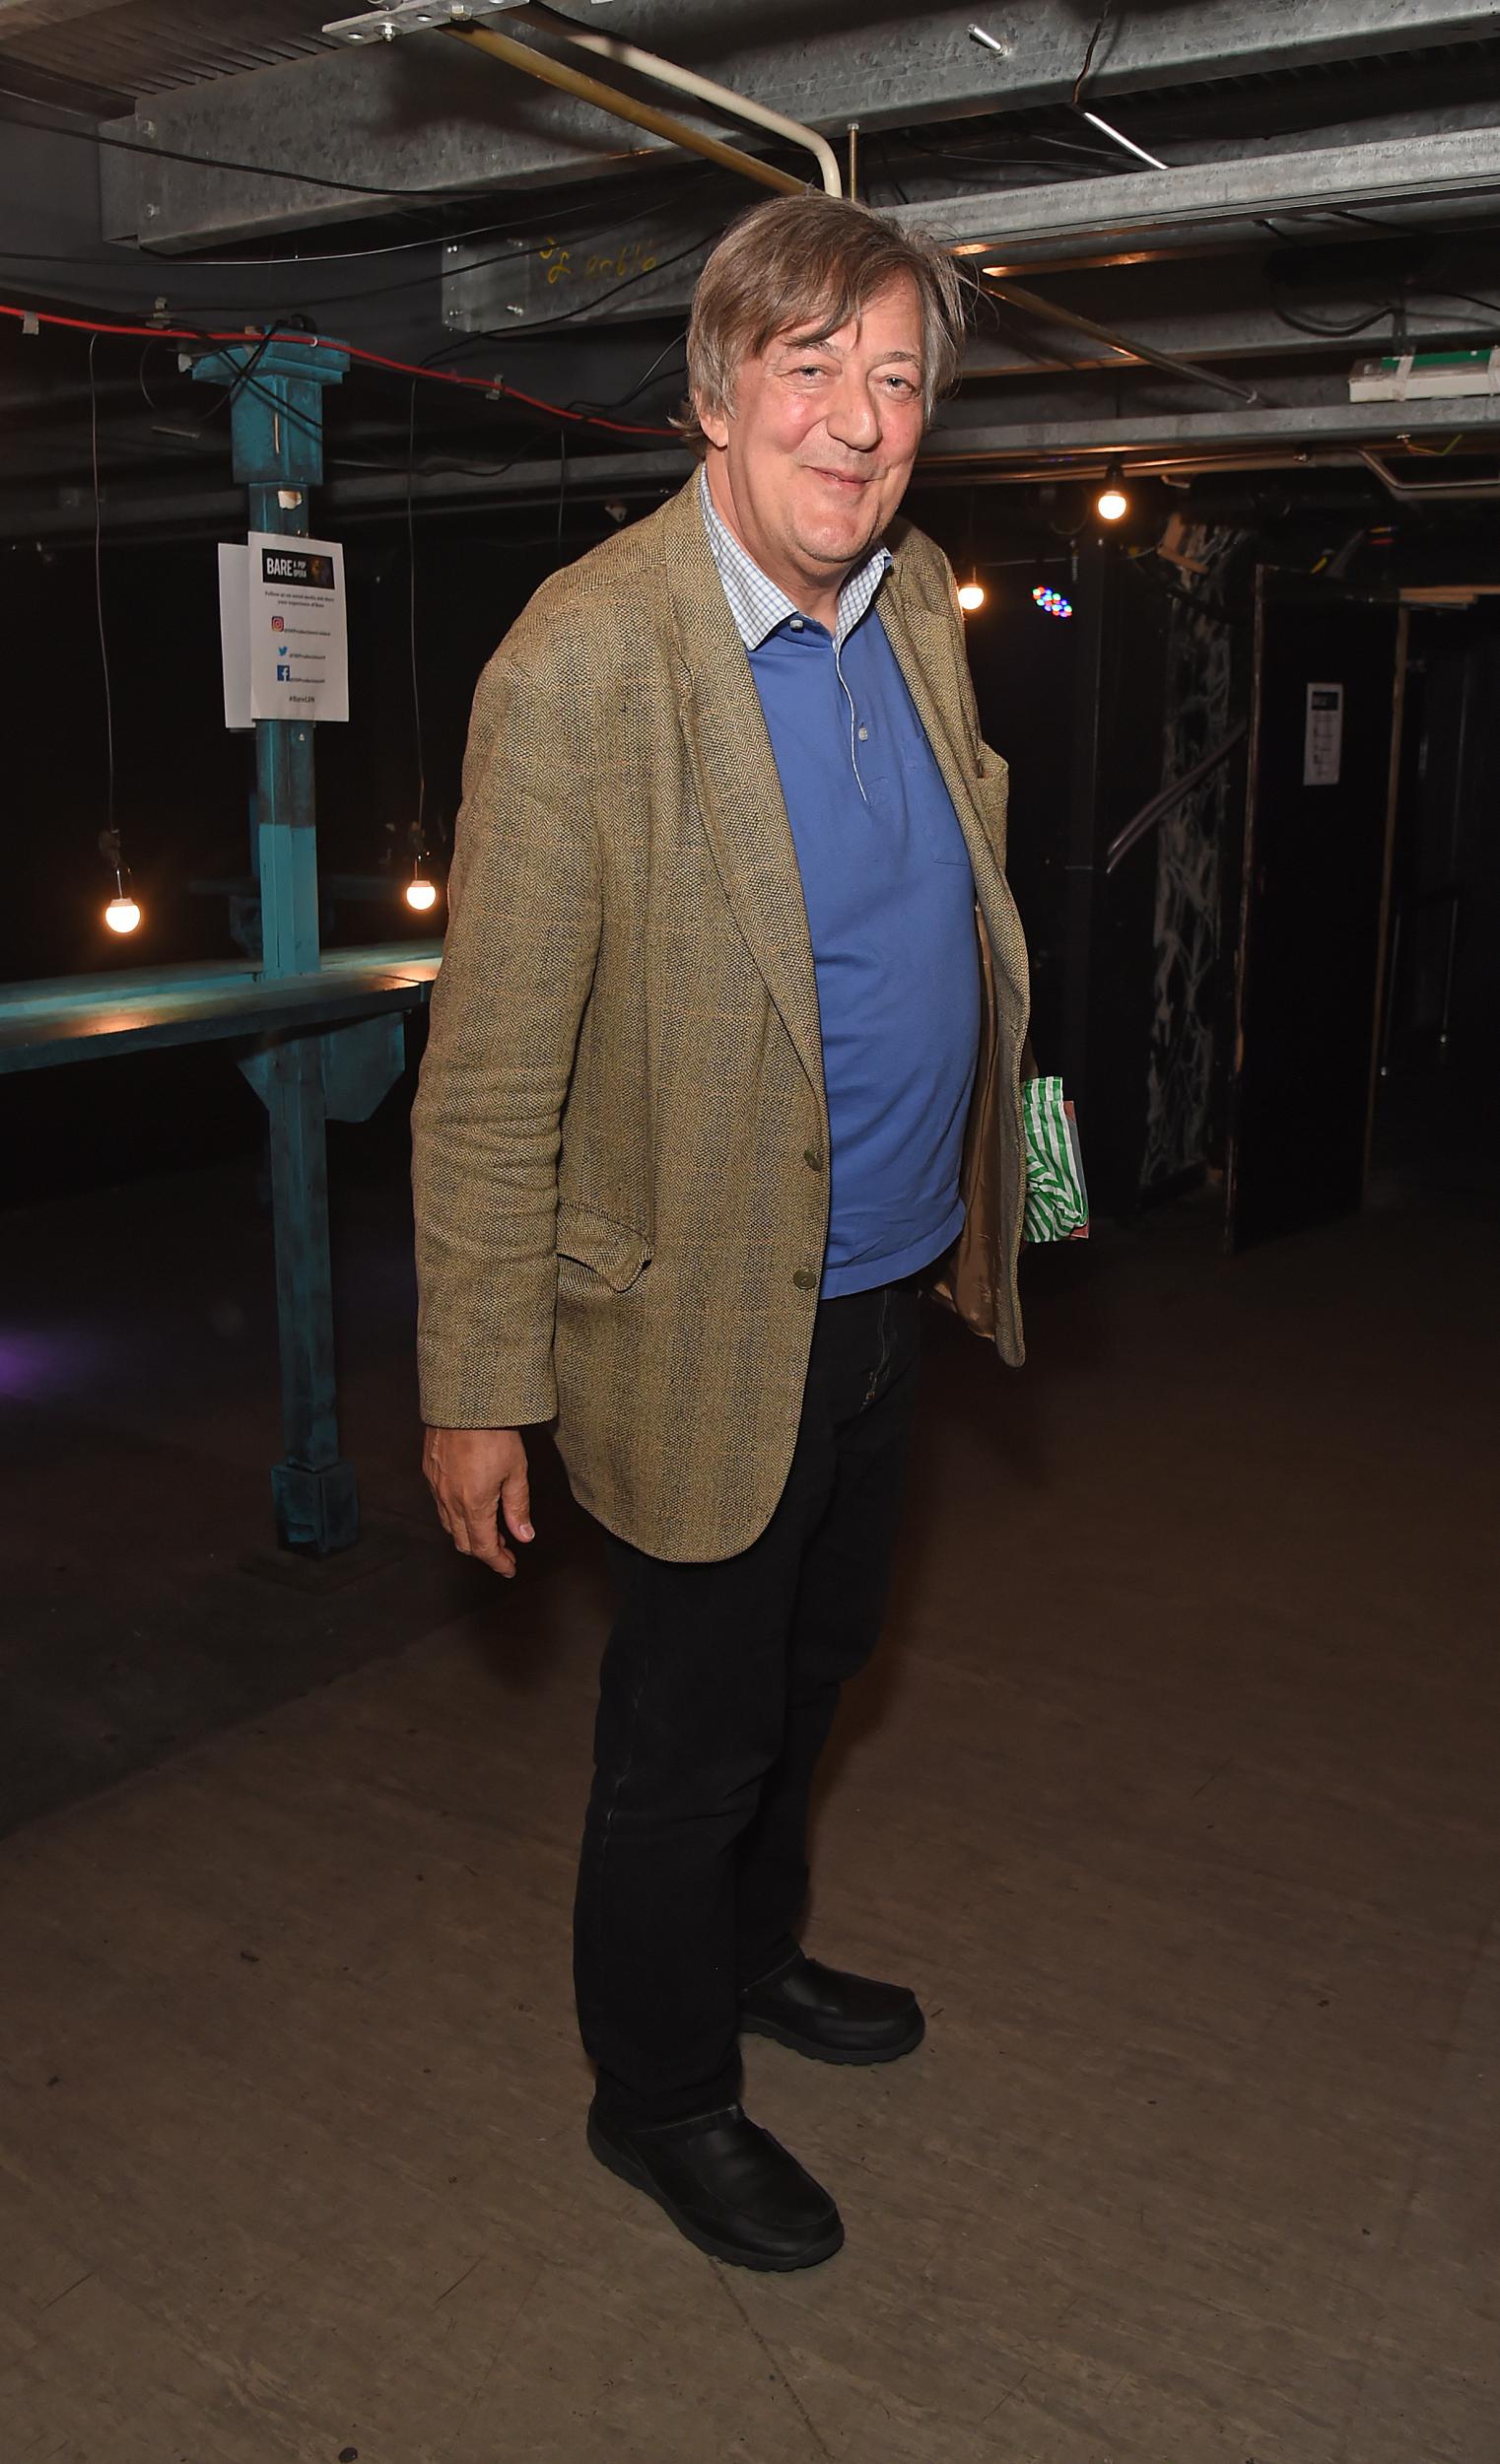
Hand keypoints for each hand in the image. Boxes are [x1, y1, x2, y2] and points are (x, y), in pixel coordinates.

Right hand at [422, 1426, 533, 1577]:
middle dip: (485, 1552)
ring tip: (491, 1530)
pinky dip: (455, 1516)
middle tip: (505, 1551)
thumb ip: (518, 1507)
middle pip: (464, 1542)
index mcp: (473, 1505)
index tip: (510, 1569)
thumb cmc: (493, 1432)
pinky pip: (440, 1505)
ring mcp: (436, 1487)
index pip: (484, 1547)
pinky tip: (470, 1507)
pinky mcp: (429, 1472)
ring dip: (470, 1535)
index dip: (498, 1562)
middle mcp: (450, 1500)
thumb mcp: (516, 1471)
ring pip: (449, 1525)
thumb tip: (524, 1536)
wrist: (463, 1402)